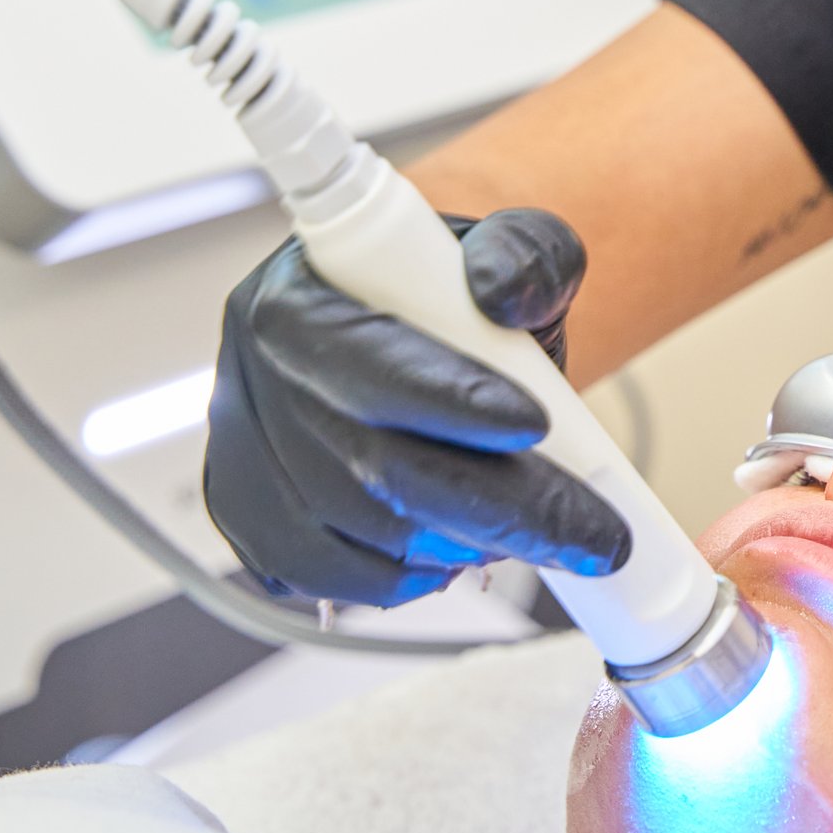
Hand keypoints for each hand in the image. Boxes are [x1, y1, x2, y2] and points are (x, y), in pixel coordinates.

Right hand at [204, 209, 631, 605]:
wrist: (412, 335)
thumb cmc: (459, 296)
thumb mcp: (511, 250)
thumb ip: (526, 255)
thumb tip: (505, 291)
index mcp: (302, 294)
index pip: (373, 361)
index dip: (454, 401)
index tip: (538, 425)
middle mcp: (254, 372)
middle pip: (371, 468)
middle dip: (497, 509)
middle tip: (594, 537)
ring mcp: (239, 451)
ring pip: (348, 534)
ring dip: (452, 550)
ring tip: (528, 537)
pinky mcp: (244, 514)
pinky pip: (317, 576)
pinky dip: (396, 583)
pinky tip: (453, 559)